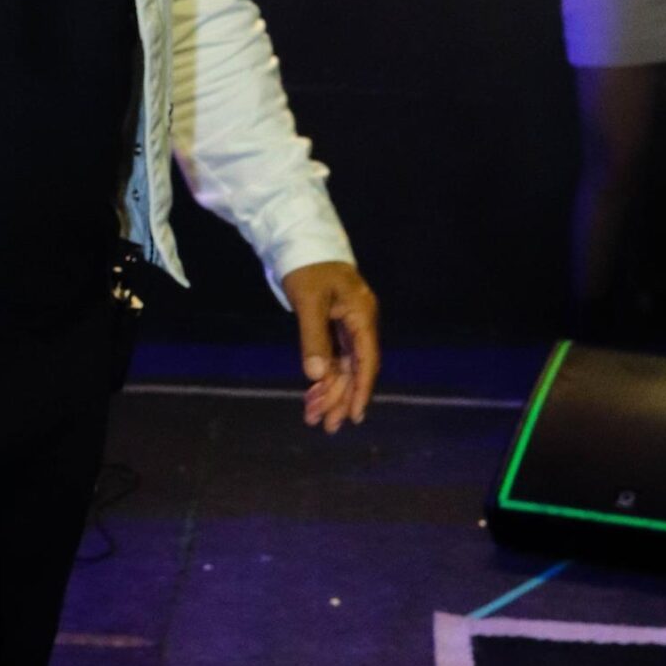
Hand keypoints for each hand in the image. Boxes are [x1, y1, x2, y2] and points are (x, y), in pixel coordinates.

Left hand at [282, 261, 379, 432]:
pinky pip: (334, 356)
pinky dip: (324, 375)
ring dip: (331, 391)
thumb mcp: (308, 301)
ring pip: (344, 365)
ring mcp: (348, 323)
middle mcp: (360, 322)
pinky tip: (314, 393)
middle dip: (341, 398)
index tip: (355, 415)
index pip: (366, 360)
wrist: (299, 239)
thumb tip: (315, 376)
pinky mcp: (335, 322)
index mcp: (362, 315)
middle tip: (328, 426)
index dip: (361, 389)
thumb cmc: (306, 266)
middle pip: (355, 368)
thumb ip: (313, 338)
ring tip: (315, 417)